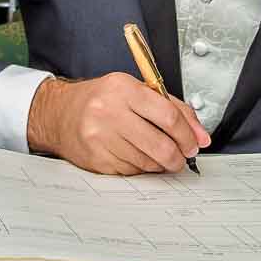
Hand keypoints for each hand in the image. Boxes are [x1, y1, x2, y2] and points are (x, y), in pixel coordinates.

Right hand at [25, 73, 209, 174]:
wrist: (59, 114)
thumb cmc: (101, 100)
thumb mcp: (135, 91)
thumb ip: (172, 108)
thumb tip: (200, 135)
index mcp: (122, 88)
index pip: (167, 115)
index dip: (187, 134)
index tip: (194, 143)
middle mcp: (109, 111)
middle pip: (161, 145)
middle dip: (179, 156)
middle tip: (182, 156)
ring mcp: (100, 138)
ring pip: (148, 162)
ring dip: (160, 163)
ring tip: (156, 153)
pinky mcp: (97, 159)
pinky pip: (133, 171)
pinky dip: (141, 168)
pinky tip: (135, 155)